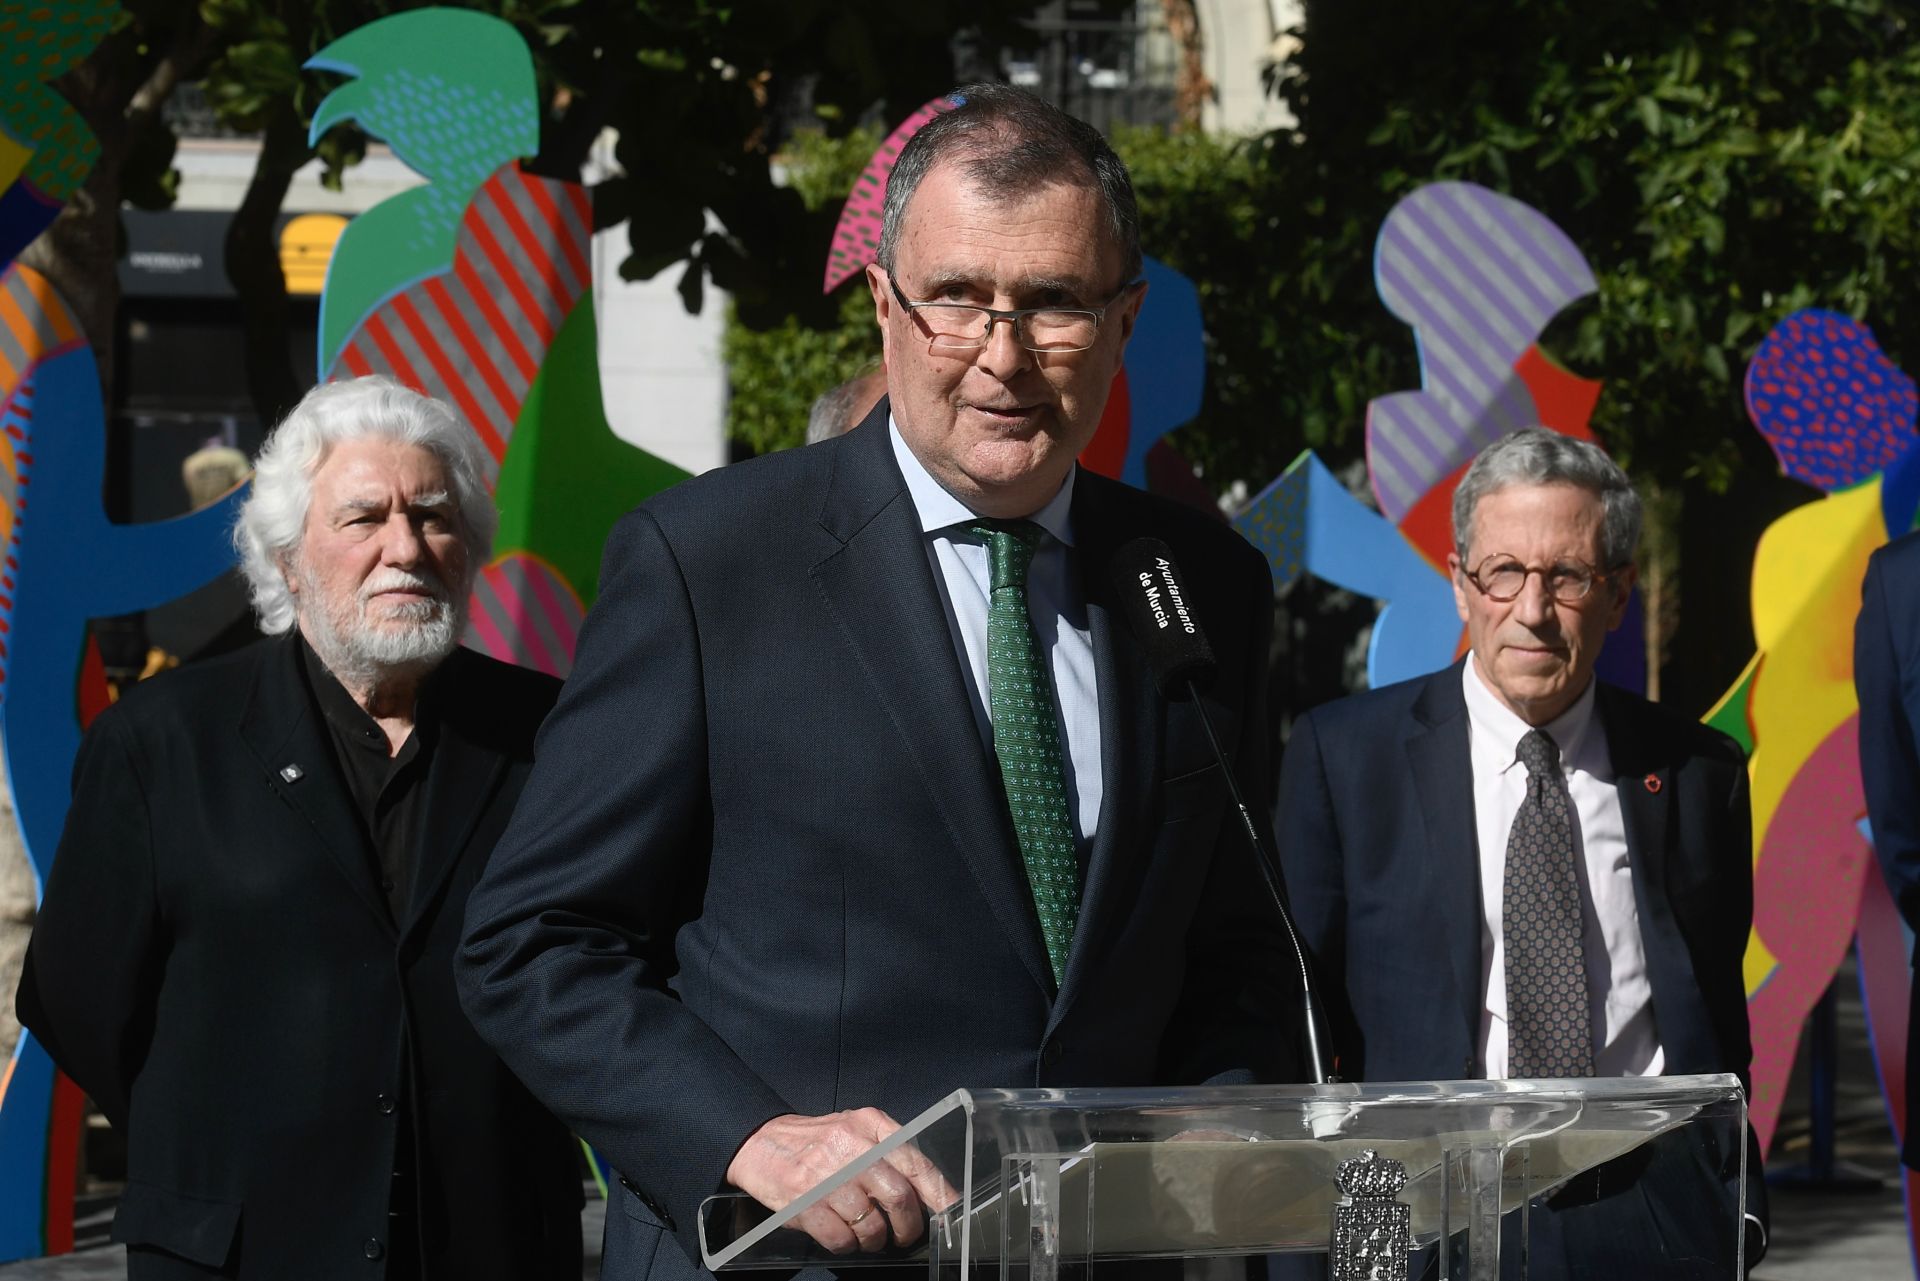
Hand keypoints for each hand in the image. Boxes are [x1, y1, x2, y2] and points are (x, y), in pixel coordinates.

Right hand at [726, 1109, 957, 1253]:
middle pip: (899, 1197)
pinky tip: (843, 1235)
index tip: (951, 1212)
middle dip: (909, 1225)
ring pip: (871, 1225)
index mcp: (869, 1125)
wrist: (759, 1144)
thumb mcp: (855, 1127)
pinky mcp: (804, 1204)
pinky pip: (841, 1239)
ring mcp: (826, 1178)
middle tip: (906, 1234)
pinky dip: (848, 1245)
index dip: (939, 1193)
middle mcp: (851, 1148)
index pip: (916, 1162)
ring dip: (876, 1240)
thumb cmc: (815, 1141)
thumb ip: (888, 1149)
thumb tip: (924, 1189)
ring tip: (870, 1236)